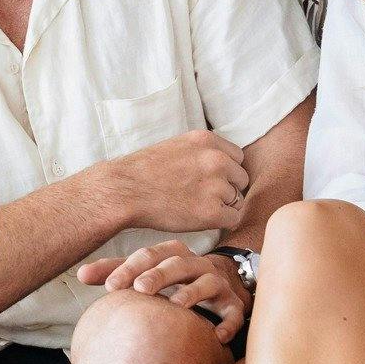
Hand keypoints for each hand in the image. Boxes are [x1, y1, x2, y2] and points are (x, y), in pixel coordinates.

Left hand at [76, 241, 250, 342]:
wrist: (223, 281)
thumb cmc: (175, 278)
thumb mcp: (147, 272)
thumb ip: (116, 272)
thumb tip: (79, 274)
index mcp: (172, 254)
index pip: (149, 255)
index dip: (129, 268)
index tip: (109, 286)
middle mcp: (196, 263)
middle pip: (177, 263)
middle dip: (158, 275)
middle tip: (139, 289)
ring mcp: (217, 282)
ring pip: (207, 282)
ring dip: (192, 292)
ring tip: (175, 305)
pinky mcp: (233, 303)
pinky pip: (234, 312)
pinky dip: (229, 323)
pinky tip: (217, 336)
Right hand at [96, 131, 249, 233]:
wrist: (123, 191)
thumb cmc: (143, 171)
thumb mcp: (177, 146)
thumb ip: (202, 152)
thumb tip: (222, 165)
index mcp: (208, 141)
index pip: (237, 158)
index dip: (225, 172)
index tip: (209, 181)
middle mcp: (217, 160)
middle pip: (241, 179)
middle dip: (226, 189)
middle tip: (201, 197)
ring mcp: (216, 186)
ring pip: (237, 201)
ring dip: (222, 207)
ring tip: (194, 207)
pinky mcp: (212, 212)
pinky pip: (232, 219)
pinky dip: (219, 223)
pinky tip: (198, 219)